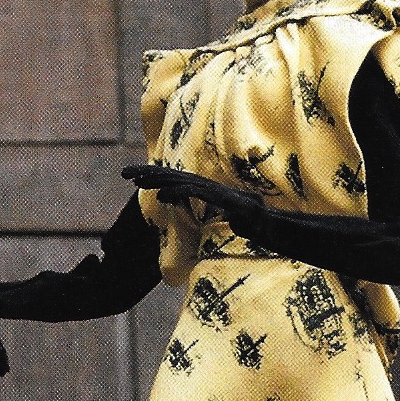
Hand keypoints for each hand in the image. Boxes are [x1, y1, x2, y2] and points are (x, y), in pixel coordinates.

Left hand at [122, 163, 258, 218]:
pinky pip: (197, 195)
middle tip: (124, 173)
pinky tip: (161, 195)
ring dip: (157, 180)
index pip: (176, 181)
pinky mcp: (223, 199)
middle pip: (174, 176)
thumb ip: (208, 217)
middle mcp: (210, 187)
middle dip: (147, 173)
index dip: (155, 177)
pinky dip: (178, 193)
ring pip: (182, 182)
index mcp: (207, 191)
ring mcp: (217, 191)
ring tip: (136, 181)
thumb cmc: (252, 226)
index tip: (133, 178)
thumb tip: (194, 218)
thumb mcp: (222, 221)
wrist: (275, 228)